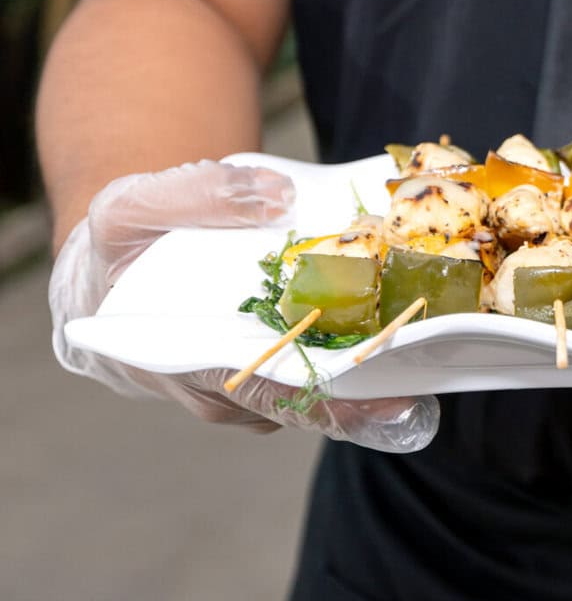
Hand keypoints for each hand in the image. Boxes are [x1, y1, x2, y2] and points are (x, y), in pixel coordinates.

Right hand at [49, 160, 437, 452]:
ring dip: (370, 381)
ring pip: (318, 395)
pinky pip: (319, 373)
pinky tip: (402, 335)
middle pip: (306, 406)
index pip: (265, 395)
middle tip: (426, 382)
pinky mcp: (272, 365)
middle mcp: (222, 388)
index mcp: (184, 361)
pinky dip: (358, 359)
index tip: (385, 400)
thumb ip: (199, 196)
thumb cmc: (122, 244)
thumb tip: (276, 195)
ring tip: (428, 355)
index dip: (327, 404)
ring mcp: (250, 382)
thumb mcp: (132, 206)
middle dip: (368, 400)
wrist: (114, 263)